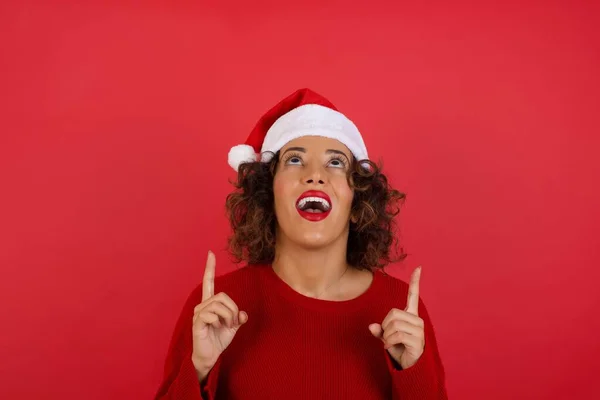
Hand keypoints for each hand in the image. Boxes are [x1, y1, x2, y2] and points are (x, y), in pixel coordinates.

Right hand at [191, 251, 247, 380]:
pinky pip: (212, 314)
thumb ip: (238, 317)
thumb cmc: (219, 339)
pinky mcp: (197, 322)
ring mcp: (198, 313)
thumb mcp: (233, 327)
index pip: (208, 282)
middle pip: (223, 296)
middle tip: (233, 322)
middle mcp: (202, 305)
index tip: (210, 253)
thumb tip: (243, 314)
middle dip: (232, 309)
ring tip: (226, 326)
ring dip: (228, 316)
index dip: (210, 268)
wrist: (210, 356)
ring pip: (219, 304)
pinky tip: (217, 328)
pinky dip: (220, 321)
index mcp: (210, 303)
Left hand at [369, 266, 424, 368]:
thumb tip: (371, 327)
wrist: (409, 366)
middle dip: (385, 326)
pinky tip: (391, 347)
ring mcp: (419, 330)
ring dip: (387, 336)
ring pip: (394, 325)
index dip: (415, 282)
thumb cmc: (398, 348)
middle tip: (388, 337)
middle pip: (393, 313)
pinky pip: (397, 335)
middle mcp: (417, 320)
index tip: (419, 267)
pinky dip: (389, 342)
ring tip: (391, 343)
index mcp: (410, 315)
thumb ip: (379, 330)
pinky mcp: (418, 340)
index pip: (413, 295)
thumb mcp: (386, 337)